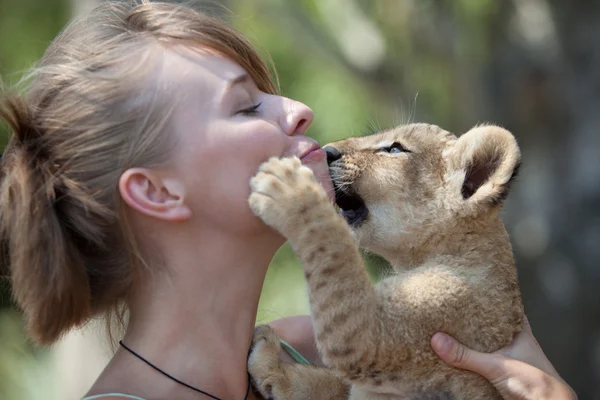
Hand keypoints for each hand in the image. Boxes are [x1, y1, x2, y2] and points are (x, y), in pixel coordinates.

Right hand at [431, 316, 576, 399]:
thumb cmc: (535, 382)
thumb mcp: (495, 364)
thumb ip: (466, 355)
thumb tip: (438, 340)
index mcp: (520, 334)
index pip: (507, 310)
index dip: (492, 302)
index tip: (474, 295)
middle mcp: (517, 346)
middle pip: (494, 329)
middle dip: (476, 325)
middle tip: (456, 315)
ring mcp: (513, 362)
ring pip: (490, 348)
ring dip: (475, 346)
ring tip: (453, 336)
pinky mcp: (507, 378)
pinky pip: (487, 367)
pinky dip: (475, 364)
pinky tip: (462, 362)